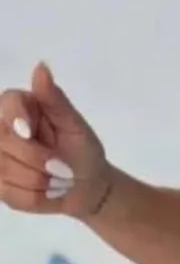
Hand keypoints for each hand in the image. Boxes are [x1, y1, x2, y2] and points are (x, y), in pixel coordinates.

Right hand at [0, 62, 109, 217]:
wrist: (87, 186)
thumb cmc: (83, 151)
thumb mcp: (74, 126)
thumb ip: (55, 100)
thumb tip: (41, 67)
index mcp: (23, 107)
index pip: (8, 102)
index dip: (16, 119)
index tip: (30, 133)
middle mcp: (3, 128)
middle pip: (1, 140)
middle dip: (35, 158)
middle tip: (62, 168)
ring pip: (1, 168)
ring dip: (36, 180)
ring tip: (58, 180)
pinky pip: (4, 191)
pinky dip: (31, 196)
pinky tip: (46, 192)